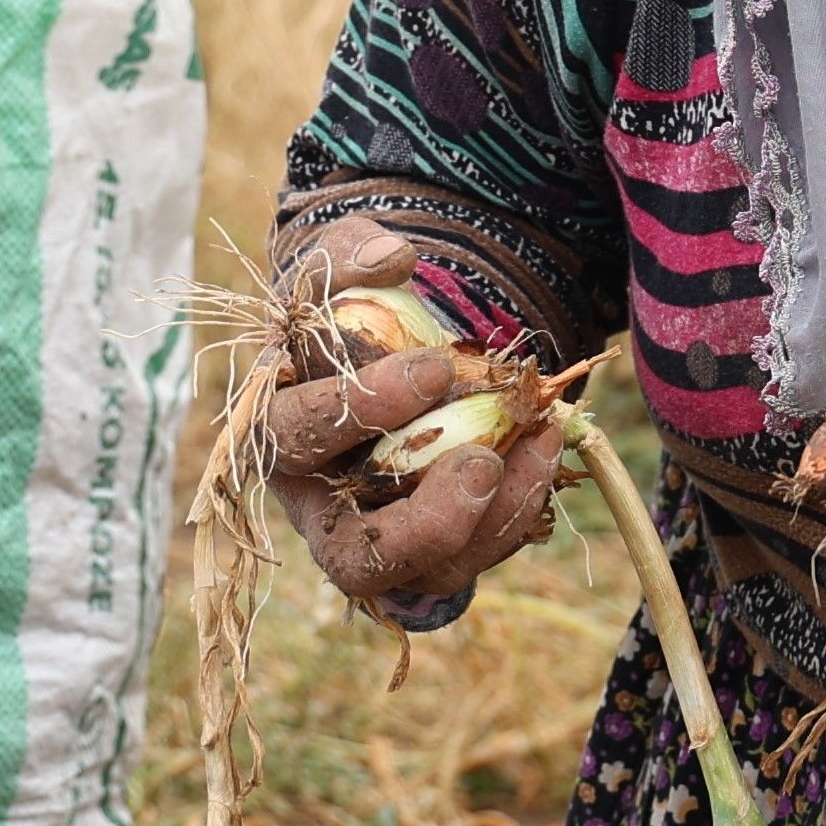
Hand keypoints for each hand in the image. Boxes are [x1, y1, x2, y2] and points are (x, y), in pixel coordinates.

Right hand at [261, 219, 568, 629]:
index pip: (295, 439)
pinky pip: (473, 558)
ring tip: (533, 445)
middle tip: (481, 460)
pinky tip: (546, 446)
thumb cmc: (350, 317)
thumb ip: (348, 253)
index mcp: (280, 433)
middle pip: (351, 555)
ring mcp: (379, 539)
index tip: (431, 368)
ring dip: (485, 524)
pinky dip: (516, 507)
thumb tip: (389, 258)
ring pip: (425, 573)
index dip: (356, 410)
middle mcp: (320, 506)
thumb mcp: (337, 271)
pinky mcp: (433, 551)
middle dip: (422, 521)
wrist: (392, 352)